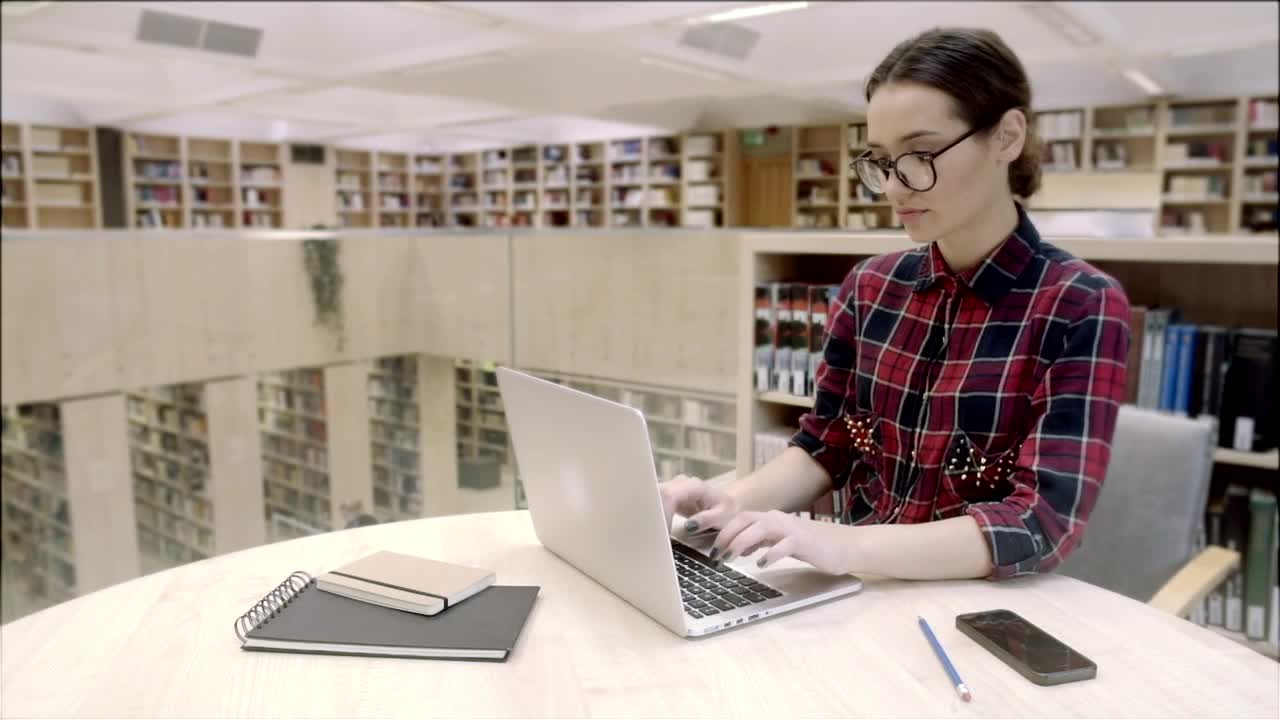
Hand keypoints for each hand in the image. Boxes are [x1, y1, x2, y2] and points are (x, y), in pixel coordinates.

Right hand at [658, 474, 740, 533]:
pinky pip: (655, 502)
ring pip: (653, 497)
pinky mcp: (668, 496)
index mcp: (694, 487)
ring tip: (654, 534)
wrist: (727, 504)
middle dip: (653, 515)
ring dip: (651, 516)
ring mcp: (673, 487)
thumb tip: (690, 525)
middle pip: (658, 494)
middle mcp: (681, 483)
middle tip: (654, 537)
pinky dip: (653, 516)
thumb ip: (707, 519)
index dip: (662, 513)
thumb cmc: (726, 509)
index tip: (661, 531)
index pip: (670, 496)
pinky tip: (655, 528)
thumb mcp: (722, 516)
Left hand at [710, 510, 850, 575]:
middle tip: (715, 554)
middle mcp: (779, 520)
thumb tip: (738, 547)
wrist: (847, 546)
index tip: (712, 548)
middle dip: (726, 535)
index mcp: (772, 519)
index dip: (723, 531)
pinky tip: (761, 563)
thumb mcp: (781, 542)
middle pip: (745, 519)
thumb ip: (761, 542)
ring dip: (741, 541)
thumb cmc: (814, 545)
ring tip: (731, 557)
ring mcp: (791, 529)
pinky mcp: (804, 541)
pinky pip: (783, 544)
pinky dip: (769, 553)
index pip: (741, 518)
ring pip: (760, 527)